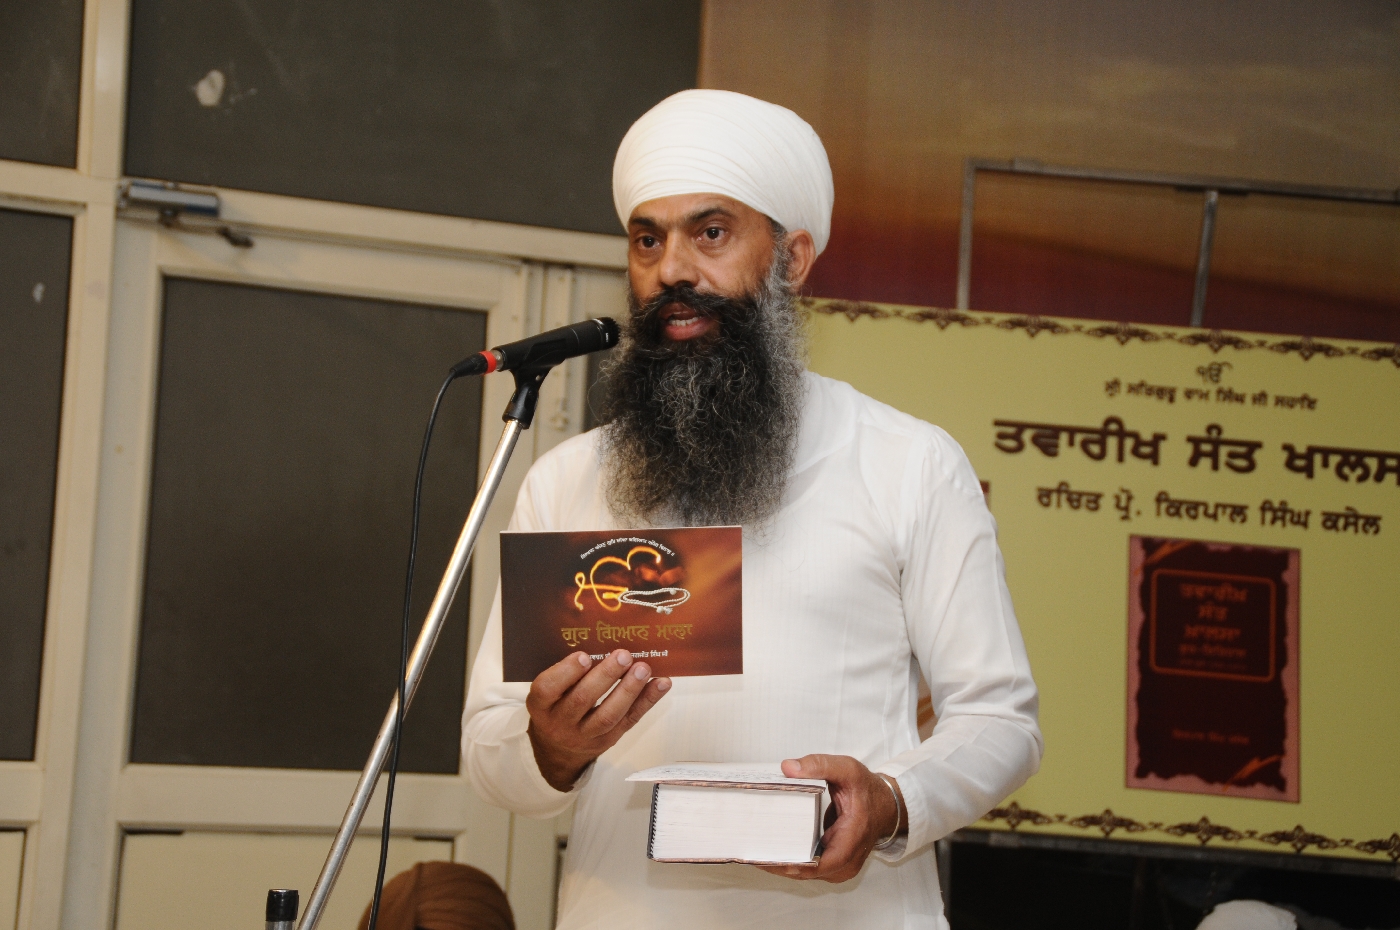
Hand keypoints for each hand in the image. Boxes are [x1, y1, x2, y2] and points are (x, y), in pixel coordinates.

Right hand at [526, 649, 670, 791]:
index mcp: (540, 705)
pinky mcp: (608, 740)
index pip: (548, 689)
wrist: (558, 747)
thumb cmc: (556, 705)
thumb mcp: (549, 690)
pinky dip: (647, 700)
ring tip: (643, 668)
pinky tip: (661, 683)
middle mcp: (560, 723)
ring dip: (629, 690)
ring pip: (608, 715)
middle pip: (581, 700)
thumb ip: (565, 672)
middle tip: (624, 655)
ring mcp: (585, 736)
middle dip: (605, 676)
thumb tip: (601, 642)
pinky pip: (630, 720)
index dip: (566, 672)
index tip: (585, 656)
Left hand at [757, 754, 905, 883]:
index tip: (766, 857)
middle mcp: (847, 860)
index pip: (819, 864)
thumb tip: (788, 768)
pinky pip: (810, 868)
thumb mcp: (847, 769)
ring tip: (755, 851)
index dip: (791, 865)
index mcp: (852, 838)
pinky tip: (772, 851)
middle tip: (750, 852)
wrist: (885, 805)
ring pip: (807, 873)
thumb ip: (819, 764)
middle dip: (779, 865)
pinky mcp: (834, 865)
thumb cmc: (866, 789)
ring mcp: (841, 866)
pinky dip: (792, 862)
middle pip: (808, 872)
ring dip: (782, 865)